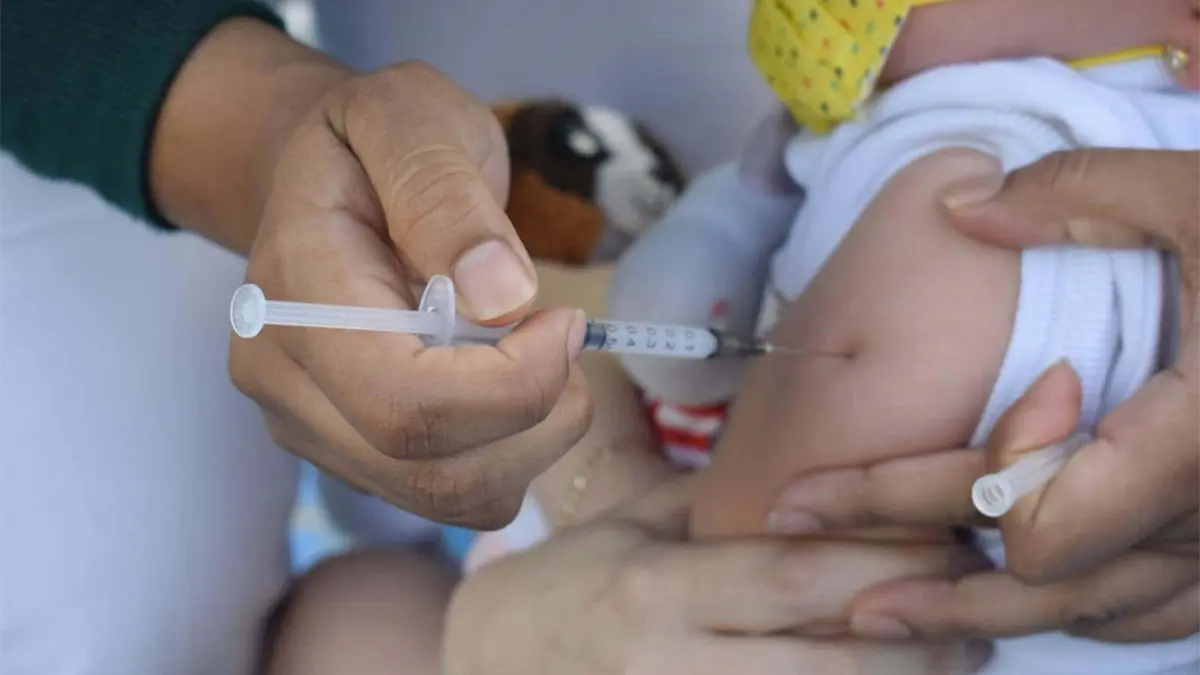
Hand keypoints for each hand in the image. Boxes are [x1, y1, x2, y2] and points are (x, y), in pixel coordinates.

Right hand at [226, 58, 590, 526]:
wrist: (321, 173)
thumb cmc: (372, 137)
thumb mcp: (411, 119)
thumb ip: (445, 195)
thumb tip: (502, 296)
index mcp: (291, 293)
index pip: (402, 400)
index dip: (510, 385)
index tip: (564, 321)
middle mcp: (282, 381)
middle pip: (430, 471)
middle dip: (536, 420)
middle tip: (567, 339)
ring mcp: (310, 428)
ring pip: (449, 498)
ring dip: (531, 441)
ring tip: (539, 355)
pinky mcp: (350, 452)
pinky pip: (450, 494)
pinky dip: (509, 453)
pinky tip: (510, 383)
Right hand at [444, 476, 991, 674]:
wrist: (482, 668)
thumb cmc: (560, 591)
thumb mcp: (625, 528)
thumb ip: (710, 509)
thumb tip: (812, 483)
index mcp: (655, 587)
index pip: (790, 575)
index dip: (882, 564)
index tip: (944, 549)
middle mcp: (669, 661)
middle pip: (823, 659)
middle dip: (916, 642)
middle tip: (977, 622)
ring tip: (953, 665)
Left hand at [762, 149, 1199, 641]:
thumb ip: (1087, 196)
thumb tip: (964, 207)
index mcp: (1195, 444)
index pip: (1022, 515)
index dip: (943, 490)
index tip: (895, 455)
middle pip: (1029, 578)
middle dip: (912, 570)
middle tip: (807, 558)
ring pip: (1086, 613)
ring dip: (976, 611)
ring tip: (876, 619)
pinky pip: (1150, 612)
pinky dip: (1079, 608)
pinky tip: (1016, 603)